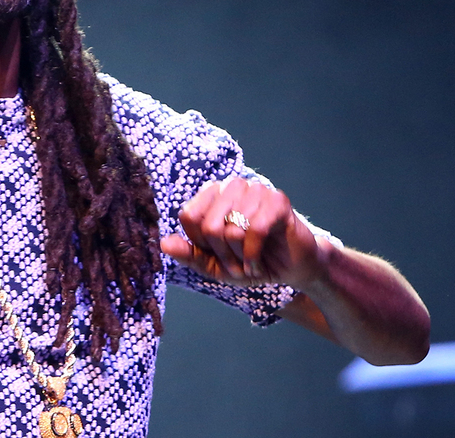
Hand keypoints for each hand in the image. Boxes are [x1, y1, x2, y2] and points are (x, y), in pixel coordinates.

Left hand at [159, 177, 322, 289]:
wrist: (291, 269)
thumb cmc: (249, 261)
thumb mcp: (213, 264)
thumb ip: (188, 254)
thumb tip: (163, 243)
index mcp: (213, 194)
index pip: (189, 216)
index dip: (199, 243)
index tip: (215, 253)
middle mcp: (232, 186)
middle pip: (209, 225)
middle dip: (222, 254)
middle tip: (235, 262)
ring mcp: (256, 190)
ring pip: (232, 229)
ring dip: (239, 256)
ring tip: (249, 260)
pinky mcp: (278, 200)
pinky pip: (255, 231)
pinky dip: (253, 255)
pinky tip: (258, 262)